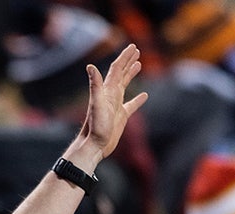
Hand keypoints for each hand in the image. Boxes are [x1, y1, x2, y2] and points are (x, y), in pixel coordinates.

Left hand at [67, 44, 147, 167]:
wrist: (94, 145)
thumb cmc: (95, 126)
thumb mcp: (97, 104)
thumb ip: (95, 85)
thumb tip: (90, 66)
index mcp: (107, 90)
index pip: (117, 69)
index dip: (124, 57)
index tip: (133, 47)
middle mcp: (111, 95)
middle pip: (121, 74)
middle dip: (128, 61)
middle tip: (136, 50)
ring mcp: (116, 106)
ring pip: (125, 85)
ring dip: (131, 74)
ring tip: (139, 65)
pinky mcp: (121, 117)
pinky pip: (131, 105)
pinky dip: (138, 99)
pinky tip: (144, 96)